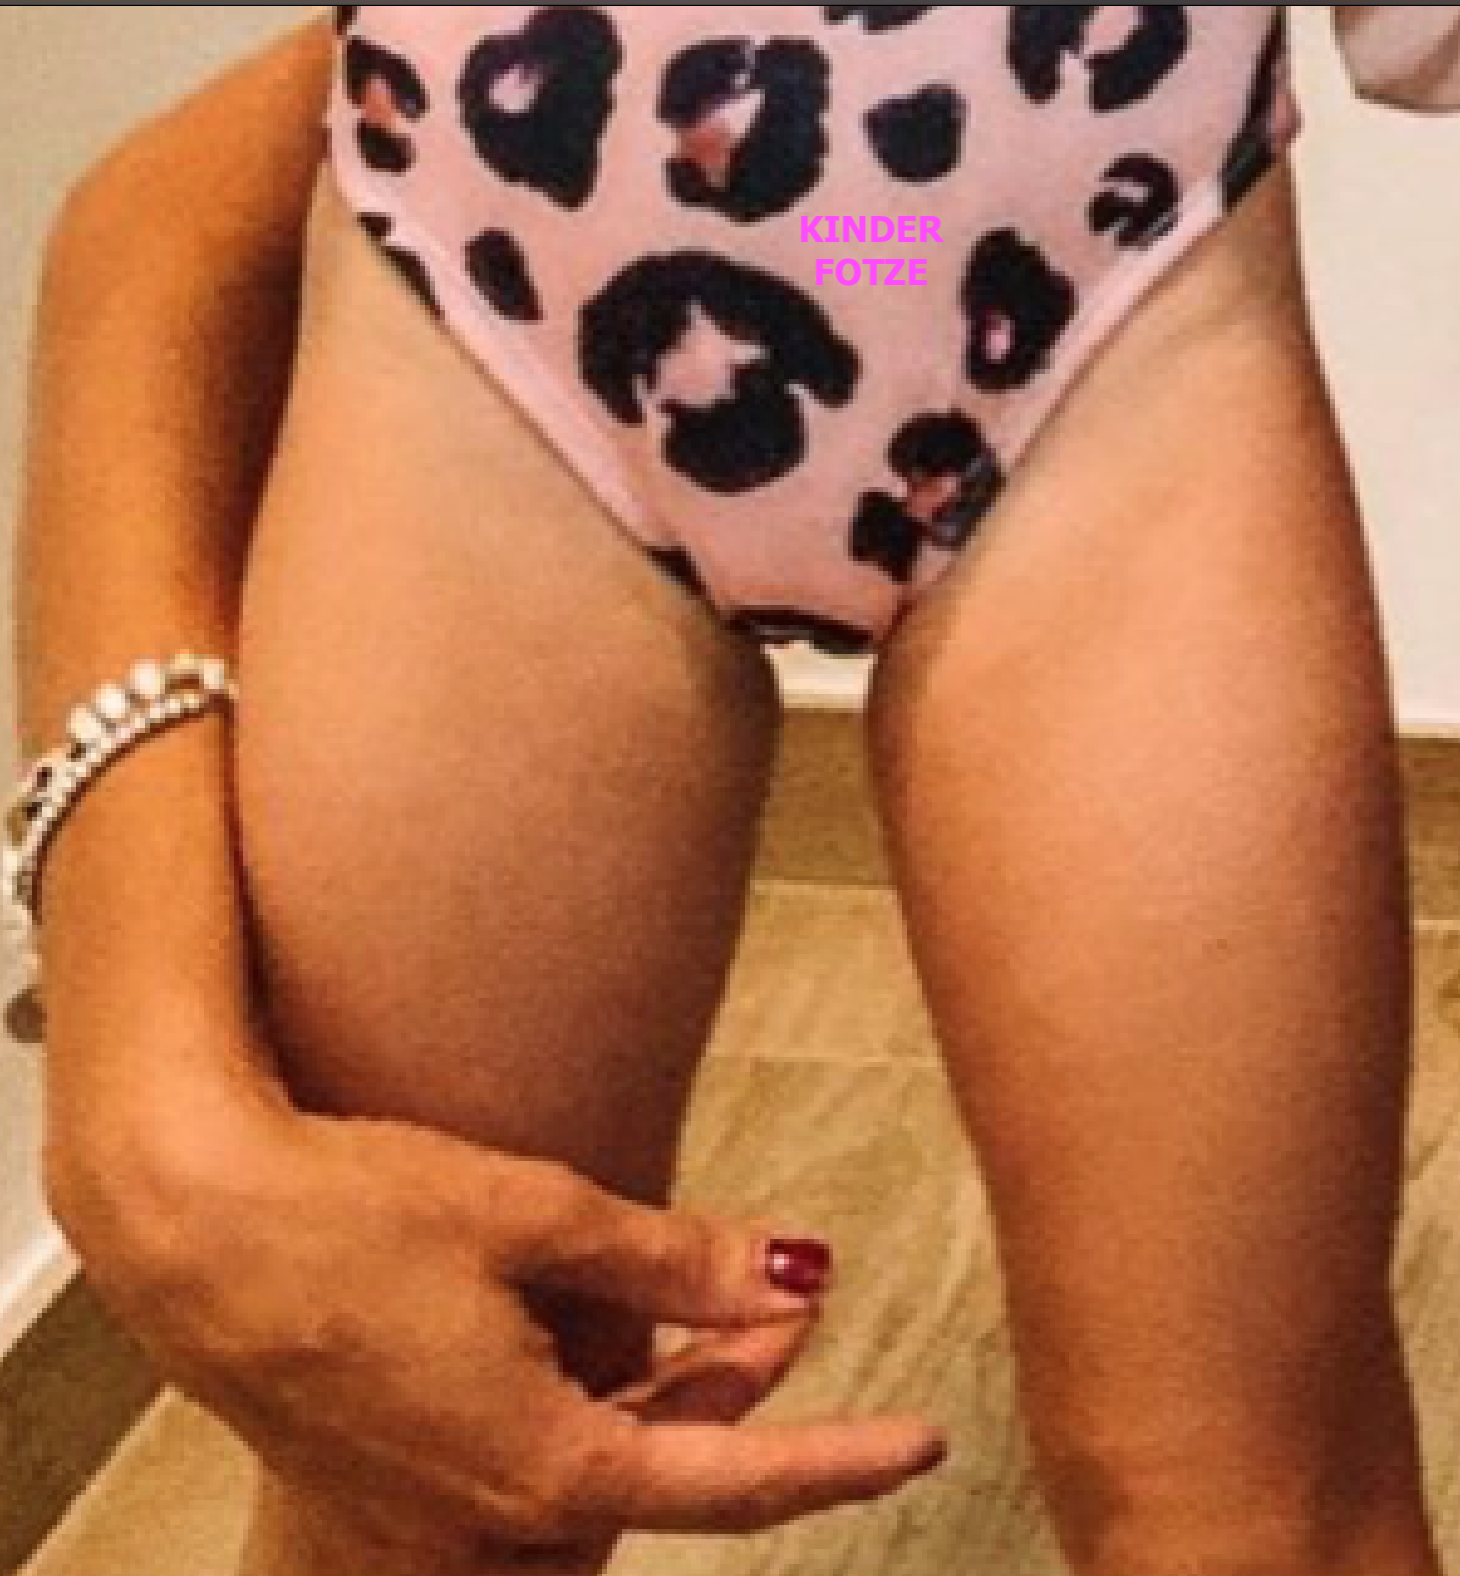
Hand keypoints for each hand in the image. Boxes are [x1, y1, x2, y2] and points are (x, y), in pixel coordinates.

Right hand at [57, 1068, 947, 1562]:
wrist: (186, 1224)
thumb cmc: (346, 1214)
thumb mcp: (536, 1217)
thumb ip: (675, 1262)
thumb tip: (789, 1271)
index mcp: (545, 1467)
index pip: (737, 1481)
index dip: (840, 1459)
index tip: (916, 1440)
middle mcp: (489, 1518)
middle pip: (665, 1469)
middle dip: (741, 1391)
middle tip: (785, 1297)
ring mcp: (431, 1508)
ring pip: (596, 1466)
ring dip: (664, 1391)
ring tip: (703, 1297)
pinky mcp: (390, 1472)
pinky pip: (524, 1460)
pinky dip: (585, 1398)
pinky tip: (590, 1322)